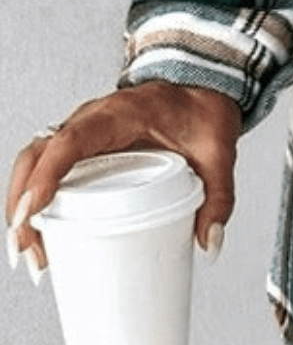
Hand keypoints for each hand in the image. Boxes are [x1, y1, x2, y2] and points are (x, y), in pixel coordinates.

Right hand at [6, 82, 242, 275]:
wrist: (202, 89)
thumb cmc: (203, 112)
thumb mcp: (219, 152)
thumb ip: (219, 196)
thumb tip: (209, 243)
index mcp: (118, 114)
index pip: (70, 142)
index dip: (46, 176)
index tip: (32, 212)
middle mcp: (91, 120)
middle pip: (37, 156)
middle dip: (22, 204)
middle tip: (30, 252)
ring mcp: (82, 132)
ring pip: (34, 163)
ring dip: (22, 207)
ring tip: (33, 255)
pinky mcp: (83, 147)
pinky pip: (46, 168)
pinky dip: (34, 200)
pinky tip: (40, 237)